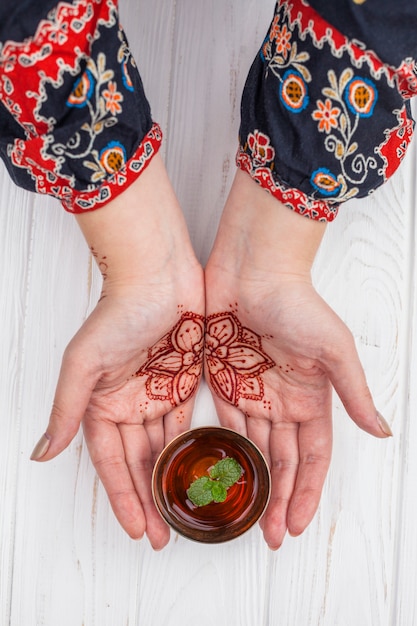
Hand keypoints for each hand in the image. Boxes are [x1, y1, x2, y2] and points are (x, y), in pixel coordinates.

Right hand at [30, 155, 204, 548]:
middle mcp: (130, 404)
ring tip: (186, 514)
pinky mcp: (186, 382)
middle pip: (140, 463)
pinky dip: (194, 448)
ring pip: (166, 448)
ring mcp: (159, 394)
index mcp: (103, 404)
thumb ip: (67, 411)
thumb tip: (41, 454)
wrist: (160, 276)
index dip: (123, 497)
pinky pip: (190, 424)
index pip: (112, 462)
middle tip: (165, 536)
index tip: (137, 530)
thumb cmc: (118, 313)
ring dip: (173, 480)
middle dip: (150, 500)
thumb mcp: (84, 364)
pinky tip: (203, 472)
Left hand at [204, 170, 391, 549]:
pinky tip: (219, 474)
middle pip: (281, 460)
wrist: (253, 270)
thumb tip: (382, 431)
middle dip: (278, 498)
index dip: (306, 491)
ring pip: (252, 447)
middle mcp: (283, 399)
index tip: (297, 524)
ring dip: (250, 481)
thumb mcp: (334, 350)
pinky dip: (223, 447)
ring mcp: (253, 390)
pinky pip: (224, 421)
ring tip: (243, 516)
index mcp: (312, 397)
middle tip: (269, 535)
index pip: (312, 456)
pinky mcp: (224, 378)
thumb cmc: (297, 304)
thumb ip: (353, 393)